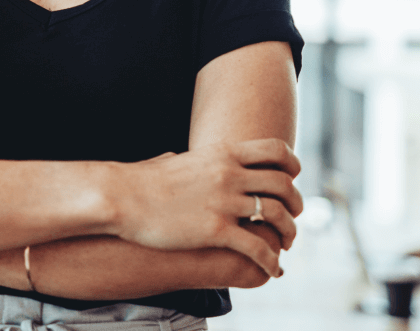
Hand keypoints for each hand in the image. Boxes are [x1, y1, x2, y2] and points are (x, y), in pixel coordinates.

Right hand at [112, 139, 301, 277]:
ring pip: (278, 216)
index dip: (292, 166)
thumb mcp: (172, 161)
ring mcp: (225, 201)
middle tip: (293, 216)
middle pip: (284, 185)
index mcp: (223, 153)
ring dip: (289, 232)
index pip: (276, 151)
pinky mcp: (217, 230)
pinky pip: (259, 247)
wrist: (123, 196)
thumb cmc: (143, 181)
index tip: (291, 180)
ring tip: (286, 243)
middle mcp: (229, 173)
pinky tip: (272, 268)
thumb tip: (171, 157)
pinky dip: (272, 260)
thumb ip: (183, 161)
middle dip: (296, 203)